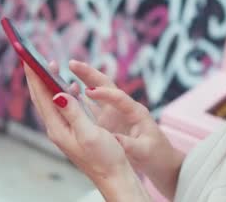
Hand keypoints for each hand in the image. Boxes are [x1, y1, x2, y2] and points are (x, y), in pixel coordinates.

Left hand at [23, 63, 128, 181]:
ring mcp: (64, 129)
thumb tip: (57, 94)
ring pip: (52, 101)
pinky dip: (64, 92)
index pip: (41, 96)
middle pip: (41, 97)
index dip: (34, 75)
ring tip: (50, 65)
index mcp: (58, 128)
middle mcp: (57, 128)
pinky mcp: (73, 130)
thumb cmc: (104, 157)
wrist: (114, 176)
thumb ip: (73, 113)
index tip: (28, 57)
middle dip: (37, 75)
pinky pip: (64, 107)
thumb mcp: (89, 133)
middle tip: (33, 55)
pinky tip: (71, 86)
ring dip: (49, 82)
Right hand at [65, 60, 184, 199]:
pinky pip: (92, 106)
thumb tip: (115, 141)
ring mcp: (115, 114)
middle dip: (89, 74)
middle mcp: (124, 108)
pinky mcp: (108, 121)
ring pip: (96, 93)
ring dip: (82, 81)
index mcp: (136, 112)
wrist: (160, 161)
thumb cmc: (156, 155)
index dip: (104, 93)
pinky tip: (67, 92)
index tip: (88, 91)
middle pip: (105, 85)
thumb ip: (130, 144)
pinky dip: (80, 98)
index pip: (119, 97)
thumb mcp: (144, 151)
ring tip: (65, 71)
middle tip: (72, 63)